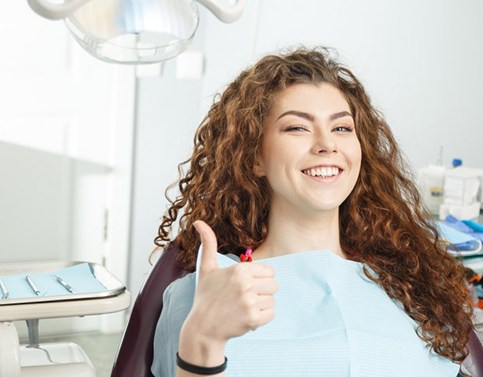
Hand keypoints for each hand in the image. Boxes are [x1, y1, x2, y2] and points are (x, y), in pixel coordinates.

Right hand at [183, 220, 277, 344]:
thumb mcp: (206, 268)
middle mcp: (246, 284)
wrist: (202, 328)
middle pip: (274, 285)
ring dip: (261, 305)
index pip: (269, 271)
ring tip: (244, 307)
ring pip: (273, 300)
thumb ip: (208, 244)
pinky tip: (247, 317)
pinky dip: (262, 318)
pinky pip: (271, 314)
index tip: (246, 285)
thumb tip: (198, 221)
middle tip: (245, 297)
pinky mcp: (253, 319)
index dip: (260, 278)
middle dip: (262, 292)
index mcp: (239, 270)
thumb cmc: (206, 297)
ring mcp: (250, 302)